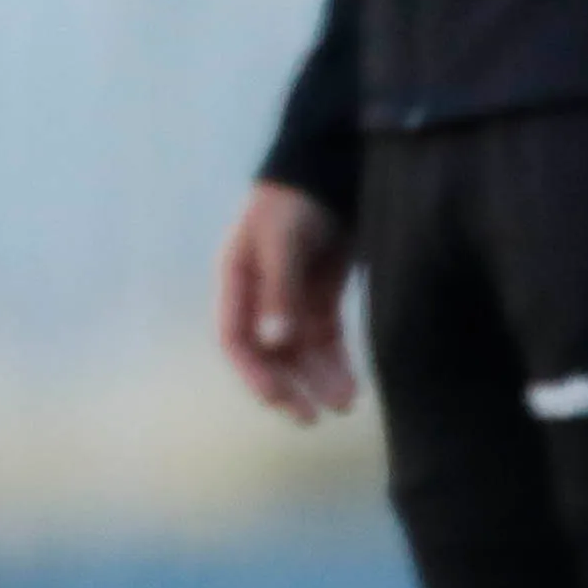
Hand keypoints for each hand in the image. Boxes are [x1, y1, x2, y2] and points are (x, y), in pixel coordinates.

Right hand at [216, 181, 359, 424]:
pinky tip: (350, 386)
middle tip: (311, 418)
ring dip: (318, 379)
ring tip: (344, 406)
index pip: (236, 338)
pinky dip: (336, 363)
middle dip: (288, 386)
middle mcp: (262, 295)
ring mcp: (293, 297)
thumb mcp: (283, 242)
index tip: (278, 399)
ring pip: (302, 351)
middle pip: (269, 353)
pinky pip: (326, 340)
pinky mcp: (322, 297)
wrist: (330, 169)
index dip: (253, 372)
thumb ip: (280, 291)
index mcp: (239, 280)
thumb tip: (275, 343)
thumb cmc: (295, 201)